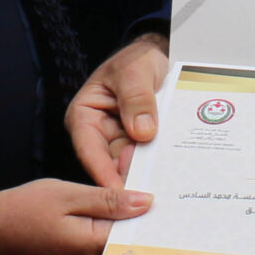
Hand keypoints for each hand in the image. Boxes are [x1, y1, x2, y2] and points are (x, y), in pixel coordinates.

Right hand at [0, 179, 150, 254]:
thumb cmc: (24, 209)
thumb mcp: (67, 195)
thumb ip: (108, 200)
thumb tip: (146, 202)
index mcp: (95, 246)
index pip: (139, 234)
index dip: (154, 211)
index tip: (166, 190)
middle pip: (133, 241)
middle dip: (145, 216)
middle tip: (156, 187)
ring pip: (120, 244)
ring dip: (130, 222)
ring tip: (139, 191)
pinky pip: (106, 247)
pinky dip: (114, 228)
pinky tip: (117, 206)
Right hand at [66, 33, 169, 187]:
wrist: (155, 55)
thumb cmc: (136, 58)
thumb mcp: (135, 72)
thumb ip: (137, 99)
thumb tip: (143, 132)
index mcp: (84, 116)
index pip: (89, 149)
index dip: (103, 172)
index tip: (118, 191)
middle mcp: (98, 133)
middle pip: (110, 164)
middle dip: (128, 179)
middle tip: (147, 199)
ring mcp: (119, 140)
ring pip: (130, 164)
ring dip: (145, 174)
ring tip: (162, 191)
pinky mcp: (138, 142)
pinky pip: (146, 157)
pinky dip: (156, 165)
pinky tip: (170, 176)